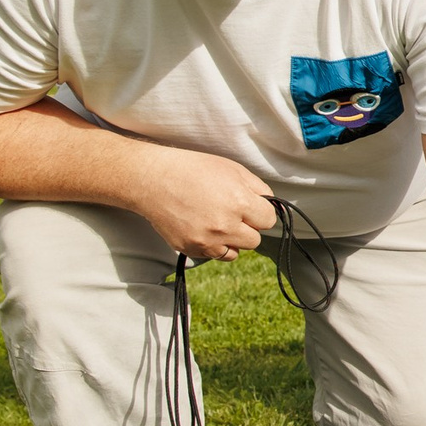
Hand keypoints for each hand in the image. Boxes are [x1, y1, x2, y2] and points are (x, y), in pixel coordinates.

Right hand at [131, 146, 276, 260]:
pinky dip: (214, 246)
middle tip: (232, 213)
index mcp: (239, 202)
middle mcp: (225, 226)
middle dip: (248, 227)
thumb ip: (258, 189)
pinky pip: (215, 256)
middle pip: (255, 240)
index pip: (269, 221)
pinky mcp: (191, 249)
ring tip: (217, 221)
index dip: (261, 212)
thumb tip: (272, 206)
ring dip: (232, 240)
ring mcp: (207, 241)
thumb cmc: (193, 169)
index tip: (251, 206)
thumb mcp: (232, 169)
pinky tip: (204, 228)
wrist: (152, 180)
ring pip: (235, 253)